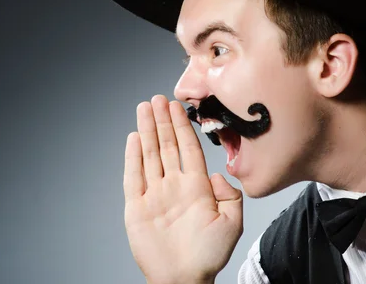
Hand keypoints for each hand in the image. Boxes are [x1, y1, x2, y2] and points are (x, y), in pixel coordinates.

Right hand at [123, 95, 243, 283]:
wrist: (183, 279)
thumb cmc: (208, 256)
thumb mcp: (232, 223)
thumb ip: (231, 196)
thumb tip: (217, 174)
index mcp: (196, 187)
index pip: (188, 148)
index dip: (183, 126)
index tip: (178, 107)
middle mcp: (174, 186)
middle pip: (167, 145)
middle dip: (163, 121)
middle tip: (158, 98)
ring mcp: (155, 194)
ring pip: (150, 155)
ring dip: (148, 131)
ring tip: (145, 108)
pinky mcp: (137, 206)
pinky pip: (133, 176)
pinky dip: (133, 157)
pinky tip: (134, 138)